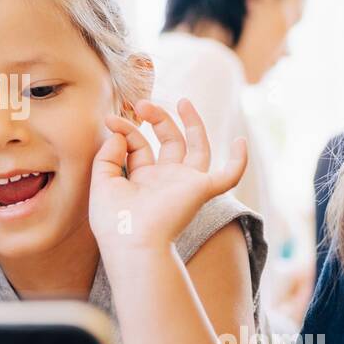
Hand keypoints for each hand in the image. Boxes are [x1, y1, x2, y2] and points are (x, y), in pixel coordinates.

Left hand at [89, 98, 246, 254]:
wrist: (132, 242)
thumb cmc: (114, 221)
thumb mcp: (102, 182)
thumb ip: (108, 155)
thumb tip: (120, 133)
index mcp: (143, 180)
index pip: (138, 145)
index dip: (126, 128)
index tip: (110, 119)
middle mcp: (166, 180)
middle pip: (170, 141)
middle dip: (158, 118)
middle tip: (142, 103)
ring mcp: (185, 184)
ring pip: (198, 148)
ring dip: (193, 123)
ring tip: (182, 101)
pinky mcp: (202, 190)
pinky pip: (229, 176)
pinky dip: (239, 160)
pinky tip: (241, 140)